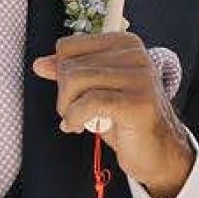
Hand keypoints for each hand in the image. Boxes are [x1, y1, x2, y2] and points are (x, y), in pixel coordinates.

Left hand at [32, 31, 192, 197]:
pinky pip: (89, 102)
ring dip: (67, 108)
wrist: (158, 153)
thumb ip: (70, 74)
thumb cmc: (126, 121)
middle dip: (63, 95)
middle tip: (74, 114)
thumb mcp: (95, 91)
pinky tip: (79, 128)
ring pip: (75, 81)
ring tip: (77, 122)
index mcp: (125, 44)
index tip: (72, 95)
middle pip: (69, 65)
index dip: (60, 74)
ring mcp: (140, 77)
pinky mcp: (138, 102)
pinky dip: (75, 118)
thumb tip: (40, 64)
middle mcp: (136, 54)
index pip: (68, 46)